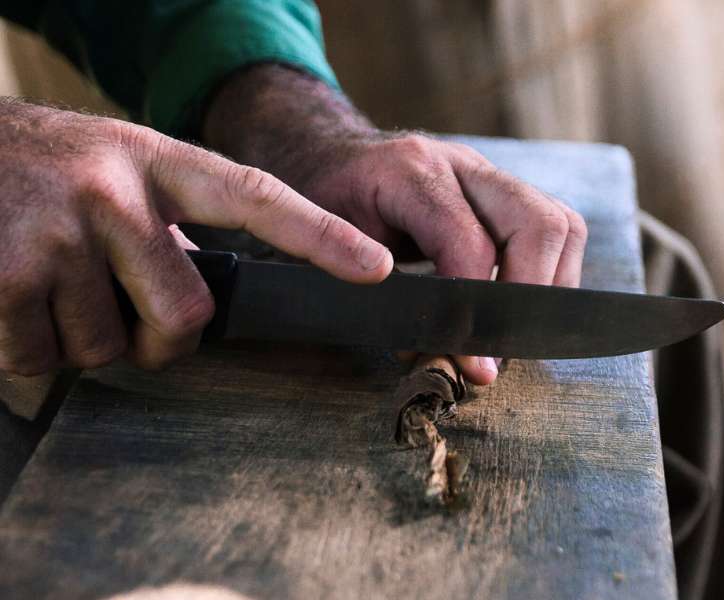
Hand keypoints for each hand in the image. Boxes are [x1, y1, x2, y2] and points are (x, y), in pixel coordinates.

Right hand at [0, 99, 391, 374]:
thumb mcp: (120, 170)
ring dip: (85, 336)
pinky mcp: (3, 276)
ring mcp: (58, 233)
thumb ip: (173, 224)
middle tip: (123, 307)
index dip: (321, 236)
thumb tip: (207, 305)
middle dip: (160, 337)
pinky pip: (43, 360)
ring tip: (53, 284)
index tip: (378, 268)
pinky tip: (12, 298)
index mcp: (157, 162)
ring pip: (108, 347)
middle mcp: (114, 193)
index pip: (256, 199)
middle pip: (186, 317)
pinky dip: (28, 347)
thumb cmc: (45, 170)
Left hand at [202, 65, 587, 384]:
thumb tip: (438, 356)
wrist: (332, 159)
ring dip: (548, 286)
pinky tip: (514, 305)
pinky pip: (554, 228)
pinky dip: (547, 274)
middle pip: (538, 222)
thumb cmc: (325, 204)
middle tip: (503, 346)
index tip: (474, 359)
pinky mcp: (501, 192)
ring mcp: (486, 175)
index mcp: (408, 172)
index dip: (475, 306)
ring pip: (559, 223)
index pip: (469, 242)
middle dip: (530, 295)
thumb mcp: (327, 245)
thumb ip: (380, 296)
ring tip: (511, 331)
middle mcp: (460, 165)